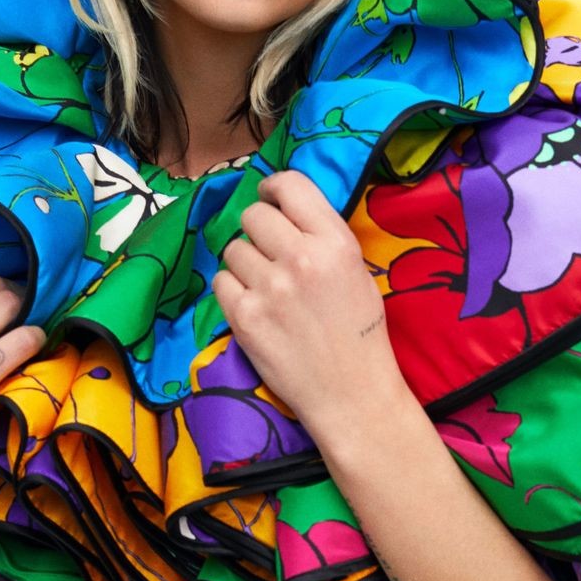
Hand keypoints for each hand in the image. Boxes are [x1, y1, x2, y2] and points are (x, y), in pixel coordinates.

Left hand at [210, 170, 403, 440]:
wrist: (351, 394)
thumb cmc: (359, 335)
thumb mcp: (357, 272)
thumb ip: (322, 237)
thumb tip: (284, 210)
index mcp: (335, 243)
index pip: (290, 185)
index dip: (272, 188)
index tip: (269, 199)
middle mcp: (301, 258)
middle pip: (253, 215)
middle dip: (258, 230)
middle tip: (269, 253)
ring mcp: (269, 288)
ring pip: (233, 249)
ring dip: (244, 263)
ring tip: (265, 287)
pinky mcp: (244, 316)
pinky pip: (221, 281)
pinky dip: (232, 291)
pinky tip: (254, 307)